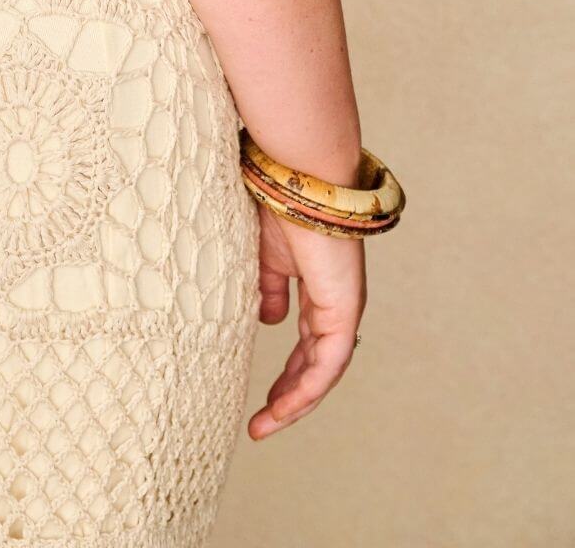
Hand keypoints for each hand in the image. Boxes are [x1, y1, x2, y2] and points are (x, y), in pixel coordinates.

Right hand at [248, 204, 366, 439]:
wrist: (298, 179)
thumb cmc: (278, 205)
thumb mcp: (265, 255)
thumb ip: (269, 290)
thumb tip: (269, 320)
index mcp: (318, 289)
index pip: (305, 343)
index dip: (286, 373)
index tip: (262, 399)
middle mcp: (335, 303)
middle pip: (314, 364)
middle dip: (288, 396)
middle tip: (261, 423)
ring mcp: (342, 308)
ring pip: (323, 372)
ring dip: (295, 402)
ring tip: (265, 426)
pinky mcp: (344, 309)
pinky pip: (328, 364)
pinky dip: (307, 389)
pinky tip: (284, 409)